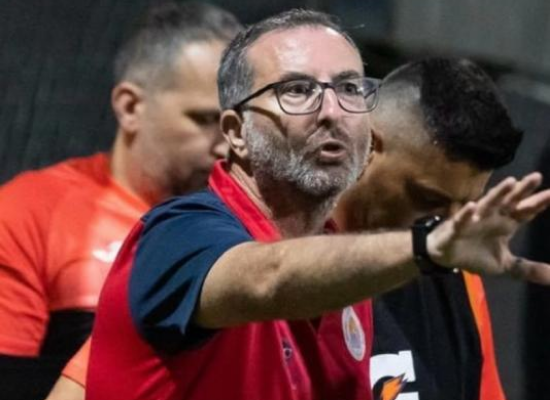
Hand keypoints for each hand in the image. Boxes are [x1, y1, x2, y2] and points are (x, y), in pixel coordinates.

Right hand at [427, 172, 549, 283]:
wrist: (445, 256)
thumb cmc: (475, 254)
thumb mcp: (504, 265)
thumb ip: (527, 268)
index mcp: (506, 223)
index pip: (524, 211)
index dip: (538, 203)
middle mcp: (492, 217)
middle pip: (509, 201)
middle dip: (522, 190)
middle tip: (536, 177)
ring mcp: (474, 220)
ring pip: (487, 204)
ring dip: (498, 193)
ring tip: (511, 182)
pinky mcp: (456, 228)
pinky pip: (461, 220)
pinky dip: (465, 214)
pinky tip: (471, 206)